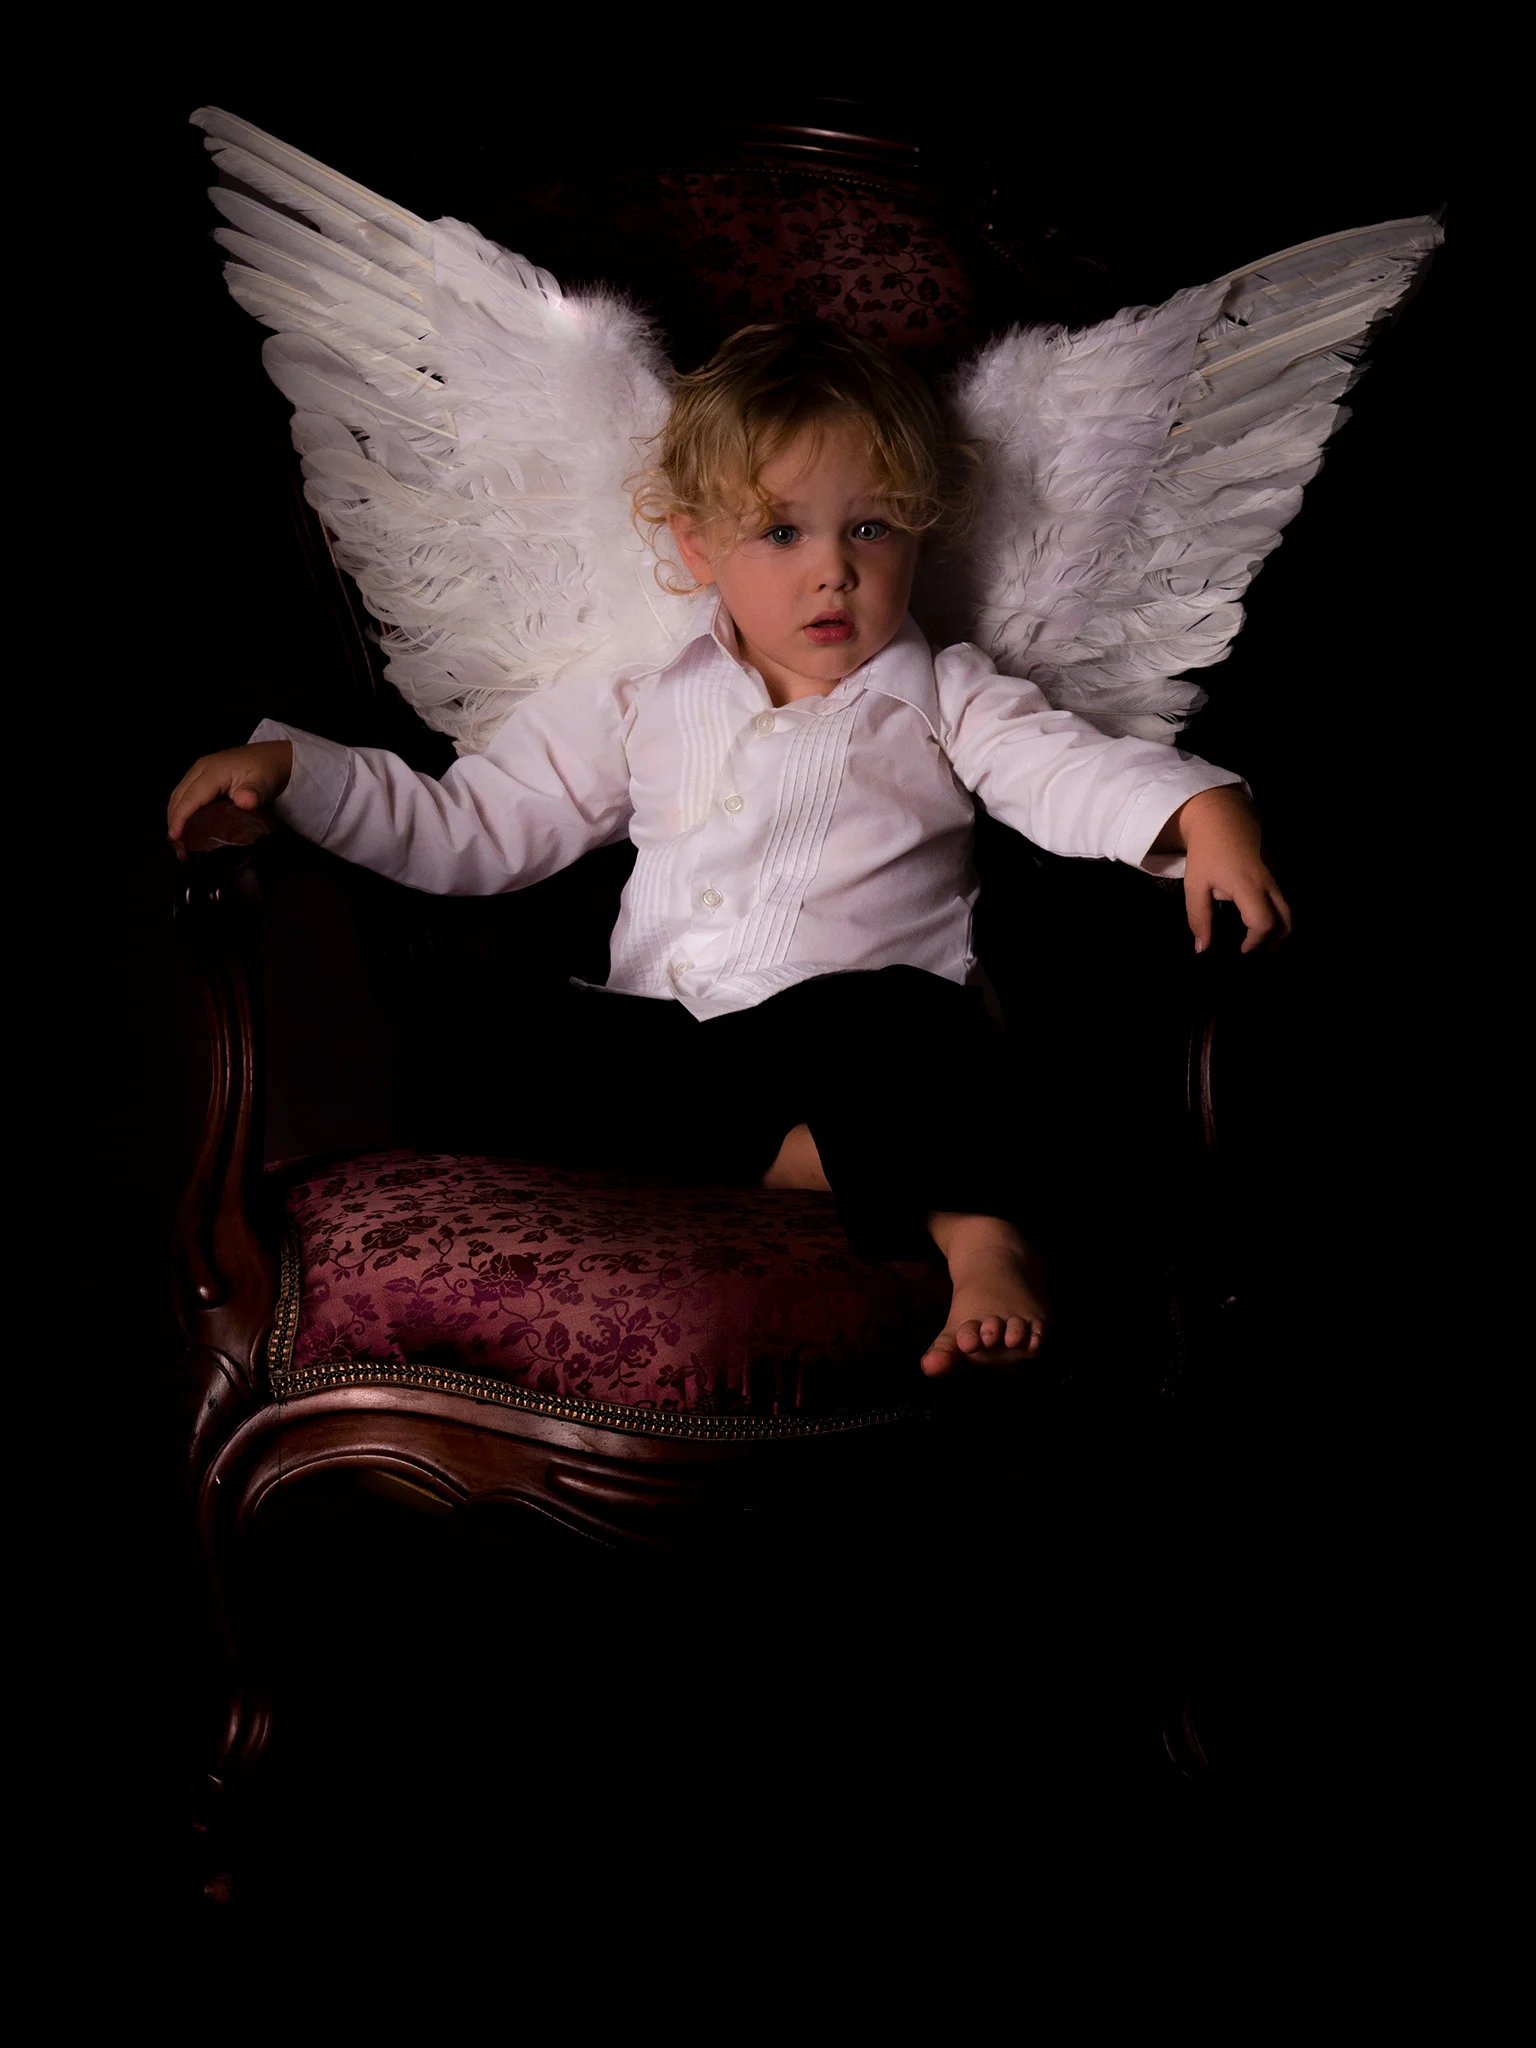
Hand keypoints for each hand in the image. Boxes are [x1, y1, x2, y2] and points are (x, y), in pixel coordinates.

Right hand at [167, 741, 292, 858]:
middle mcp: (200, 769)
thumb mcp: (265, 782)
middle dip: (174, 823)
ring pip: (178, 796)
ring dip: (175, 818)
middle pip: (179, 798)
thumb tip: (244, 801)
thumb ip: (253, 792)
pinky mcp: (201, 777)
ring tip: (179, 843)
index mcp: (213, 771)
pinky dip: (181, 812)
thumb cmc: (268, 770)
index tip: (175, 837)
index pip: (191, 797)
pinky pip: (185, 795)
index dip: (180, 818)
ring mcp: (199, 772)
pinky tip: (185, 827)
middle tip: (178, 849)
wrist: (272, 757)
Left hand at [1173, 785, 1291, 954]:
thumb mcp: (1195, 885)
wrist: (1221, 816)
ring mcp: (1276, 877)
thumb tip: (1203, 949)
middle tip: (1255, 954)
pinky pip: (1282, 900)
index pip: (1264, 923)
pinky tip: (1259, 922)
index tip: (1241, 952)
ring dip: (1278, 930)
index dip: (1255, 943)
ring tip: (1258, 943)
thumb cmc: (1206, 851)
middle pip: (1285, 921)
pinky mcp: (1277, 873)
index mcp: (1249, 887)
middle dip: (1273, 942)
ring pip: (1288, 911)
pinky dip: (1277, 916)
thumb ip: (1199, 918)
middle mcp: (1269, 884)